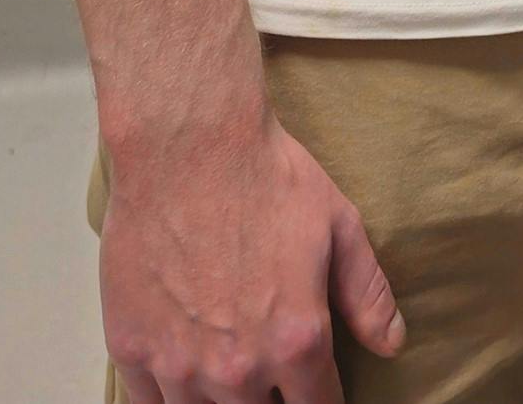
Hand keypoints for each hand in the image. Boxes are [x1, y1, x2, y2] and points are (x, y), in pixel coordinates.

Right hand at [99, 113, 404, 403]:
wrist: (186, 145)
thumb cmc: (264, 177)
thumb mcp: (340, 227)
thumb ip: (368, 296)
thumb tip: (392, 344)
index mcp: (297, 341)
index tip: (319, 393)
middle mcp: (237, 367)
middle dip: (274, 402)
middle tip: (275, 378)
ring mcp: (179, 364)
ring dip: (223, 403)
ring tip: (232, 376)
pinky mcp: (131, 349)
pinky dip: (171, 400)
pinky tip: (185, 381)